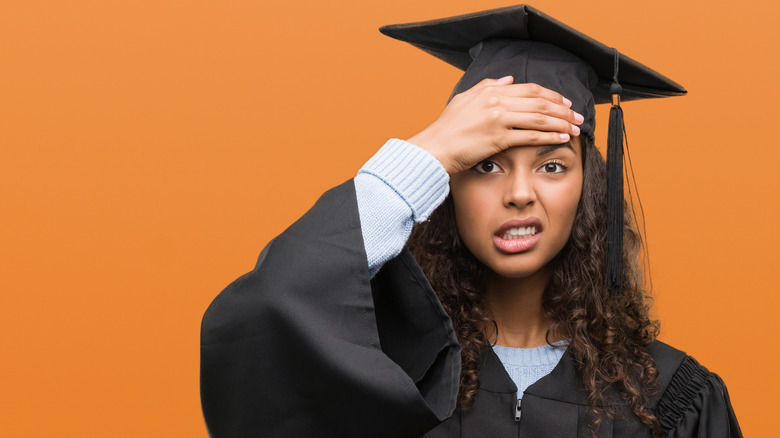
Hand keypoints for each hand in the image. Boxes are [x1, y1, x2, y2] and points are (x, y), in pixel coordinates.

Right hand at [408, 76, 583, 174]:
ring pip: (539, 117)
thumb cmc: (446, 128)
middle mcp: (496, 101)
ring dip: (561, 123)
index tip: (565, 103)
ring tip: (575, 128)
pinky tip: (561, 139)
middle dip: (563, 109)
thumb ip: (487, 86)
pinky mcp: (498, 138)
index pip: (529, 89)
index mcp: (490, 91)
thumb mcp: (465, 100)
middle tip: (577, 116)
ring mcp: (498, 119)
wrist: (434, 148)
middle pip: (539, 102)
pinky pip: (531, 135)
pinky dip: (550, 136)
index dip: (551, 95)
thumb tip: (508, 80)